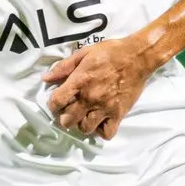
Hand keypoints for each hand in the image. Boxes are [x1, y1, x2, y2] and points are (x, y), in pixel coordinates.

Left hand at [42, 36, 160, 138]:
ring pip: (85, 128)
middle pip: (68, 120)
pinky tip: (100, 121)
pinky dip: (101, 130)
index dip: (53, 104)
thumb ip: (64, 67)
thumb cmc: (111, 52)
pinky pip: (106, 133)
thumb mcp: (84, 53)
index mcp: (80, 81)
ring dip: (82, 124)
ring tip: (85, 115)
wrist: (138, 56)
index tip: (57, 102)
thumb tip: (46, 78)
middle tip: (71, 110)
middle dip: (65, 117)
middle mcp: (90, 97)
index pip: (57, 101)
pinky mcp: (119, 114)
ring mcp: (105, 108)